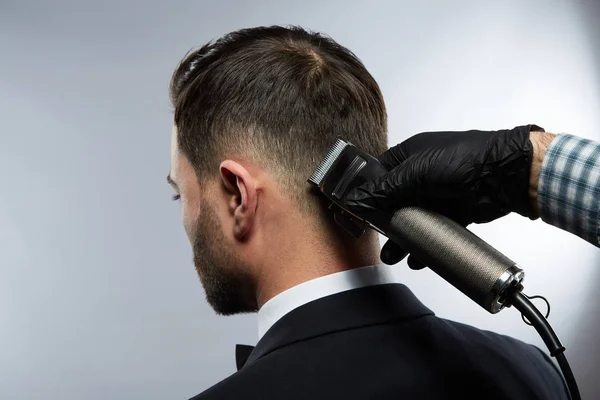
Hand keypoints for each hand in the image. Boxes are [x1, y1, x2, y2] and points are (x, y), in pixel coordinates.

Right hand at [345, 125, 543, 268]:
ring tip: (394, 256)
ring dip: (402, 238)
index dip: (364, 193)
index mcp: (408, 156)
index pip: (377, 175)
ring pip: (412, 220)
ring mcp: (437, 195)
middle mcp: (420, 175)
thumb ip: (385, 188)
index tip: (352, 212)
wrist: (506, 174)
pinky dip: (425, 244)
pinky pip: (432, 231)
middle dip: (383, 222)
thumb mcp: (417, 171)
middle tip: (374, 238)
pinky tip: (418, 258)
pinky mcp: (454, 212)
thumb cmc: (462, 161)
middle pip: (393, 202)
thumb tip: (354, 199)